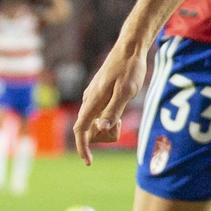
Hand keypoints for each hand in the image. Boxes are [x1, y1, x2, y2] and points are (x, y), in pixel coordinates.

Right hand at [72, 43, 148, 164]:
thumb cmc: (130, 69)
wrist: (130, 49)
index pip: (81, 129)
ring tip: (122, 108)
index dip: (82, 147)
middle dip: (103, 134)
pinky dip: (109, 116)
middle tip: (120, 123)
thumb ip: (113, 110)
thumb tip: (101, 128)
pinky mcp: (99, 93)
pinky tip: (120, 104)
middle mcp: (89, 99)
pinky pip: (99, 113)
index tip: (89, 162)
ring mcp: (93, 96)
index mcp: (93, 100)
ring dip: (107, 124)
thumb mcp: (126, 91)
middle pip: (88, 129)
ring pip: (94, 121)